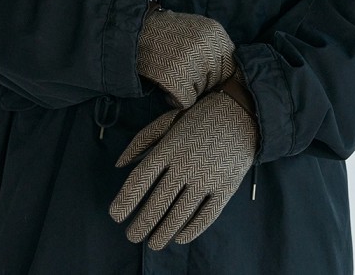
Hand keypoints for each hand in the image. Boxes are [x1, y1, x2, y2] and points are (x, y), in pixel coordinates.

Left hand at [109, 88, 257, 249]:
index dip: (125, 200)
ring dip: (163, 233)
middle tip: (132, 236)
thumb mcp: (167, 121)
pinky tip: (180, 237)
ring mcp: (207, 176)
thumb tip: (119, 165)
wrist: (239, 112)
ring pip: (180, 214)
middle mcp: (186, 163)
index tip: (115, 215)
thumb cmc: (197, 117)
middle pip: (158, 202)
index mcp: (169, 146)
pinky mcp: (227, 187)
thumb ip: (142, 141)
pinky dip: (192, 230)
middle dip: (142, 224)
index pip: (141, 179)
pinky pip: (206, 216)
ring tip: (152, 243)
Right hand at [137, 8, 235, 107]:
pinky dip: (176, 99)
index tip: (202, 73)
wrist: (135, 31)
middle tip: (183, 74)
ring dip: (188, 91)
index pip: (229, 67)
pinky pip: (185, 100)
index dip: (214, 74)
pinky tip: (167, 89)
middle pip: (216, 81)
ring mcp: (189, 60)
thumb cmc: (167, 35)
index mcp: (215, 32)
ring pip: (200, 92)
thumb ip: (214, 47)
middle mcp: (205, 45)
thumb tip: (233, 74)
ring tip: (173, 77)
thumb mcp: (196, 29)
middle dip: (201, 83)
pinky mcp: (172, 74)